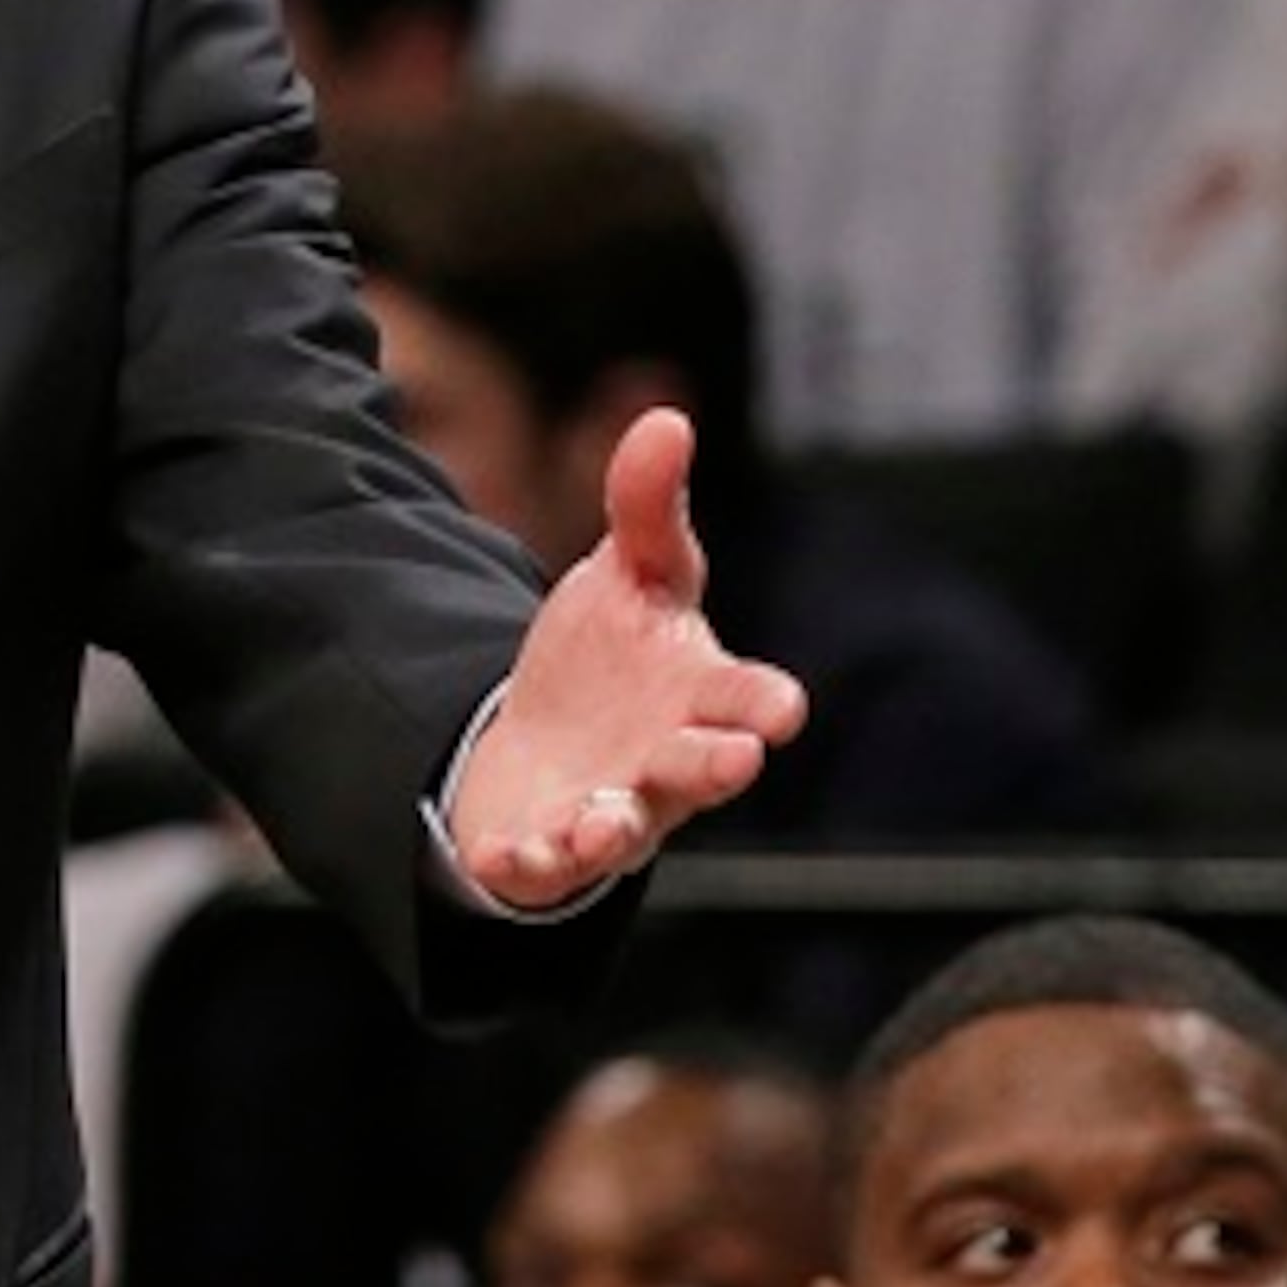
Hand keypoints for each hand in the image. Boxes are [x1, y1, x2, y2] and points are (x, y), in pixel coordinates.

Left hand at [446, 409, 805, 907]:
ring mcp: (615, 811)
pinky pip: (544, 868)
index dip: (763, 703)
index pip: (745, 698)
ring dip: (616, 826)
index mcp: (700, 694)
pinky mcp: (552, 849)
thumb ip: (648, 509)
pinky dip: (528, 863)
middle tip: (735, 761)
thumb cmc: (614, 656)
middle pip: (700, 770)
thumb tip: (666, 419)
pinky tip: (504, 854)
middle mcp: (669, 761)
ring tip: (602, 819)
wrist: (546, 736)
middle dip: (714, 765)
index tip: (782, 708)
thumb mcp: (630, 575)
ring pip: (626, 829)